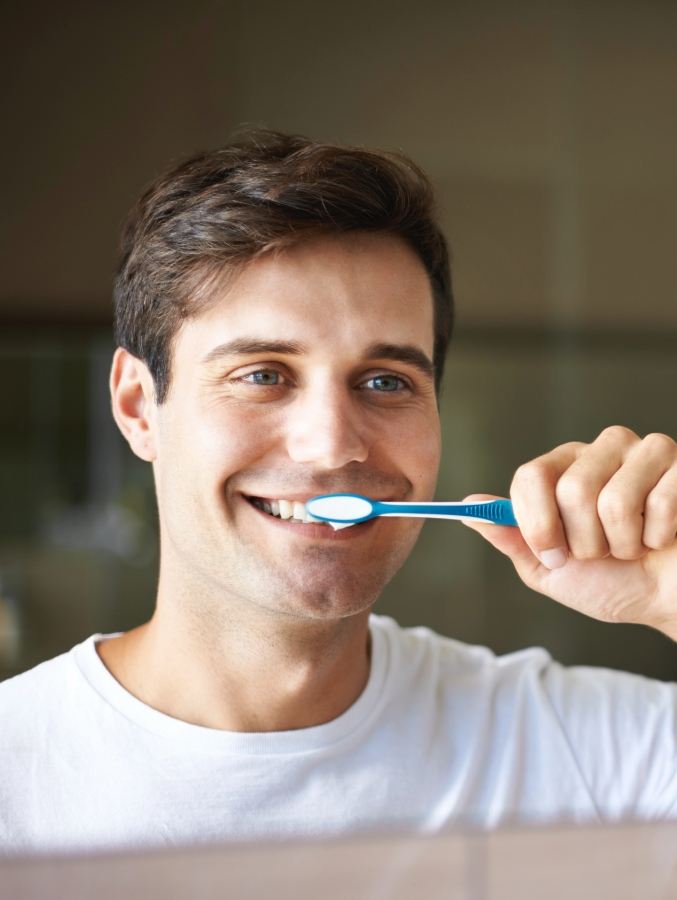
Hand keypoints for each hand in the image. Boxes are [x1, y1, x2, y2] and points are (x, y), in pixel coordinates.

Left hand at [462, 427, 676, 637]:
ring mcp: (642, 452)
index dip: (538, 523)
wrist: (666, 600)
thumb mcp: (549, 569)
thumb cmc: (611, 582)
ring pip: (614, 500)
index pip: (531, 475)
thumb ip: (512, 538)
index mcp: (562, 469)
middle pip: (572, 490)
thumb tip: (470, 508)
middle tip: (602, 552)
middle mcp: (599, 450)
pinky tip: (661, 537)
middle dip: (586, 542)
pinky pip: (660, 503)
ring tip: (633, 545)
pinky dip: (658, 537)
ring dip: (623, 543)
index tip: (553, 554)